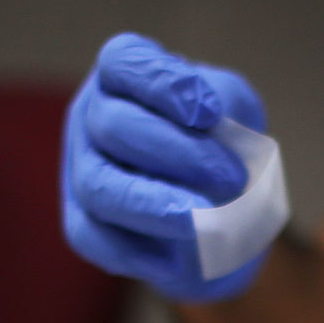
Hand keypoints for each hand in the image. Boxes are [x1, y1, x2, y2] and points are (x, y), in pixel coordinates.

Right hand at [62, 33, 269, 299]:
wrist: (228, 219)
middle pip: (113, 125)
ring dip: (155, 203)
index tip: (210, 113)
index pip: (125, 62)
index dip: (163, 84)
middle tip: (233, 178)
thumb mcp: (241, 118)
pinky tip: (181, 261)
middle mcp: (94, 117)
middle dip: (178, 153)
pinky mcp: (84, 224)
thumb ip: (229, 111)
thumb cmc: (228, 151)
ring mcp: (82, 170)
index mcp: (126, 77)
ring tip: (206, 218)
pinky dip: (140, 251)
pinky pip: (95, 239)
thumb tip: (211, 132)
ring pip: (99, 186)